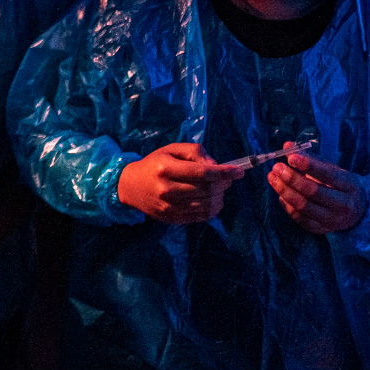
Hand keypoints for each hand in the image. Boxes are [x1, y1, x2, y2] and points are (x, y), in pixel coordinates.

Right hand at [116, 143, 242, 223]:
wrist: (129, 186)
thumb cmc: (154, 164)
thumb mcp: (171, 150)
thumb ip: (195, 152)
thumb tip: (217, 166)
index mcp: (166, 169)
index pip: (203, 172)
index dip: (225, 172)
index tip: (239, 171)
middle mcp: (167, 189)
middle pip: (208, 190)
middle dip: (224, 184)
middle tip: (226, 178)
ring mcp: (169, 207)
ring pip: (207, 205)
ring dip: (220, 197)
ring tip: (218, 189)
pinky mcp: (172, 218)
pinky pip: (201, 216)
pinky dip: (213, 208)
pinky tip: (211, 200)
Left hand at [268, 147, 366, 233]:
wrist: (357, 211)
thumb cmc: (338, 185)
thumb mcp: (330, 169)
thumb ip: (309, 158)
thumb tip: (287, 146)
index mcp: (349, 185)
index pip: (328, 175)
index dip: (308, 166)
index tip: (290, 158)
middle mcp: (343, 204)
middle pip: (313, 192)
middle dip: (291, 179)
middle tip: (276, 167)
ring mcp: (333, 219)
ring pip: (303, 206)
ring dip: (284, 191)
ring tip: (272, 178)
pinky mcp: (321, 229)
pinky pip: (299, 218)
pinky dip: (287, 205)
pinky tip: (280, 194)